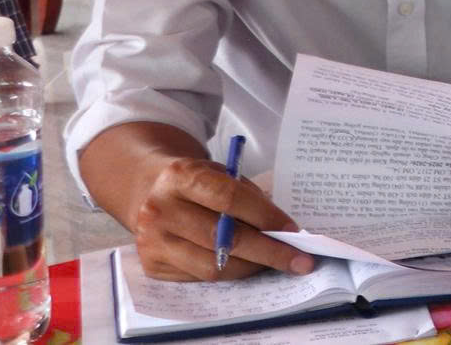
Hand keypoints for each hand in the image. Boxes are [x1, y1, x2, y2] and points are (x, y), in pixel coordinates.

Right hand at [123, 156, 312, 282]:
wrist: (150, 192)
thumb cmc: (197, 182)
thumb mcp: (221, 173)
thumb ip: (247, 196)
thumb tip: (283, 231)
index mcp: (181, 176)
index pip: (230, 199)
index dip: (265, 216)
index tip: (293, 230)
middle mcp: (160, 210)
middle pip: (223, 238)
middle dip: (268, 251)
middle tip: (299, 260)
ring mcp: (152, 241)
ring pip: (213, 265)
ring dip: (251, 267)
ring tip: (274, 263)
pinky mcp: (152, 265)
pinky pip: (200, 276)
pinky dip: (229, 272)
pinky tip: (247, 266)